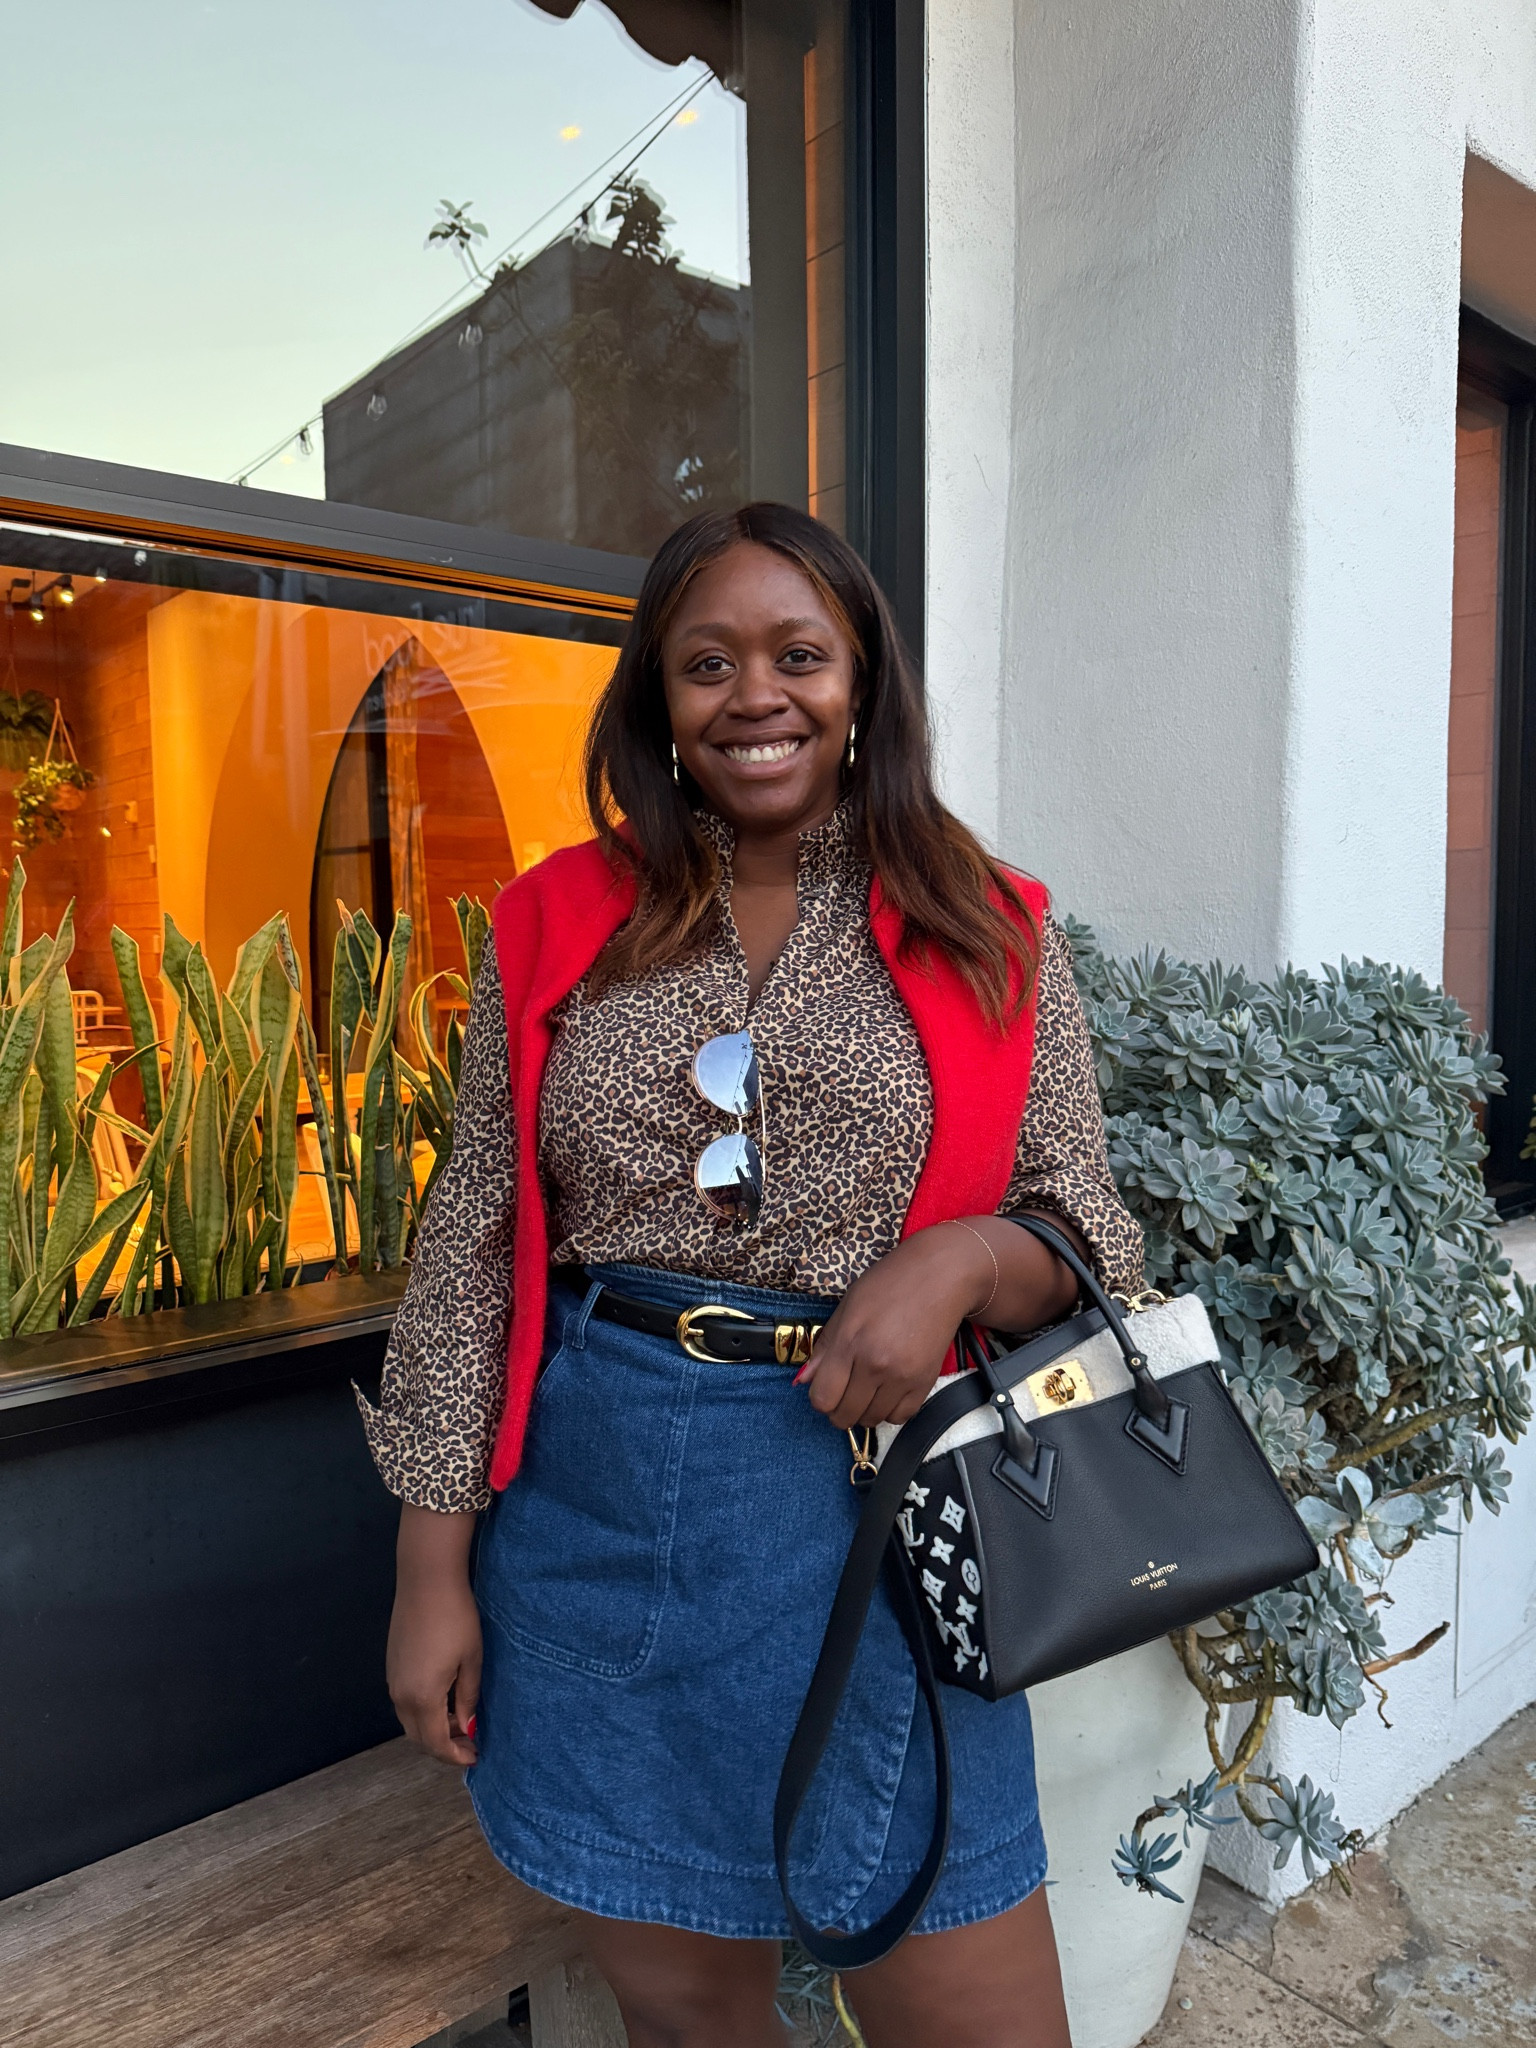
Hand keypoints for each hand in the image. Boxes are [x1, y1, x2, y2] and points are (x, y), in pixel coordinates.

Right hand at [387, 1504, 481, 1766]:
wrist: (426, 1580)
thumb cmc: (456, 1619)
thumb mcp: (471, 1660)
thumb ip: (468, 1699)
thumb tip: (467, 1728)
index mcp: (422, 1698)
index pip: (435, 1743)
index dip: (455, 1756)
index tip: (476, 1756)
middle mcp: (400, 1695)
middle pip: (419, 1737)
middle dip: (443, 1746)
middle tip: (470, 1742)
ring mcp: (392, 1679)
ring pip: (410, 1720)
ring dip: (432, 1728)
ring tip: (460, 1721)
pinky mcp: (392, 1665)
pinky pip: (405, 1702)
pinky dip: (423, 1711)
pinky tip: (444, 1700)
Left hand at [796, 1228, 990, 1430]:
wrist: (940, 1277)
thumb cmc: (890, 1284)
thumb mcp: (848, 1307)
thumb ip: (825, 1346)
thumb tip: (804, 1379)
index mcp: (850, 1342)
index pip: (822, 1397)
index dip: (819, 1398)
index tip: (825, 1389)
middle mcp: (875, 1364)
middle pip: (845, 1415)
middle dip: (838, 1409)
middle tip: (844, 1392)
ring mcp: (903, 1376)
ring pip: (871, 1420)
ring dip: (864, 1411)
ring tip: (866, 1389)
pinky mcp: (925, 1382)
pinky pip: (900, 1417)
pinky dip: (890, 1411)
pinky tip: (888, 1392)